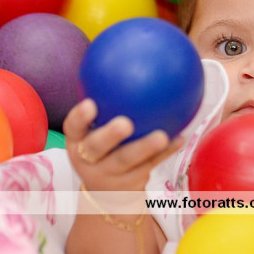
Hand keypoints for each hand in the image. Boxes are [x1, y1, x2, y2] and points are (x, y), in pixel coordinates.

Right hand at [63, 99, 184, 192]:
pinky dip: (166, 152)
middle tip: (125, 123)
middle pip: (96, 148)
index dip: (79, 118)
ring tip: (162, 135)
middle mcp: (89, 160)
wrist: (107, 195)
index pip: (73, 128)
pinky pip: (151, 166)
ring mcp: (110, 175)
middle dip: (109, 136)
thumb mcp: (95, 131)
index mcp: (78, 142)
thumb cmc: (104, 149)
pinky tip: (180, 138)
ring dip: (145, 147)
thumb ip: (106, 102)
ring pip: (127, 161)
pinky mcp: (130, 184)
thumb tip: (127, 58)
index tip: (90, 104)